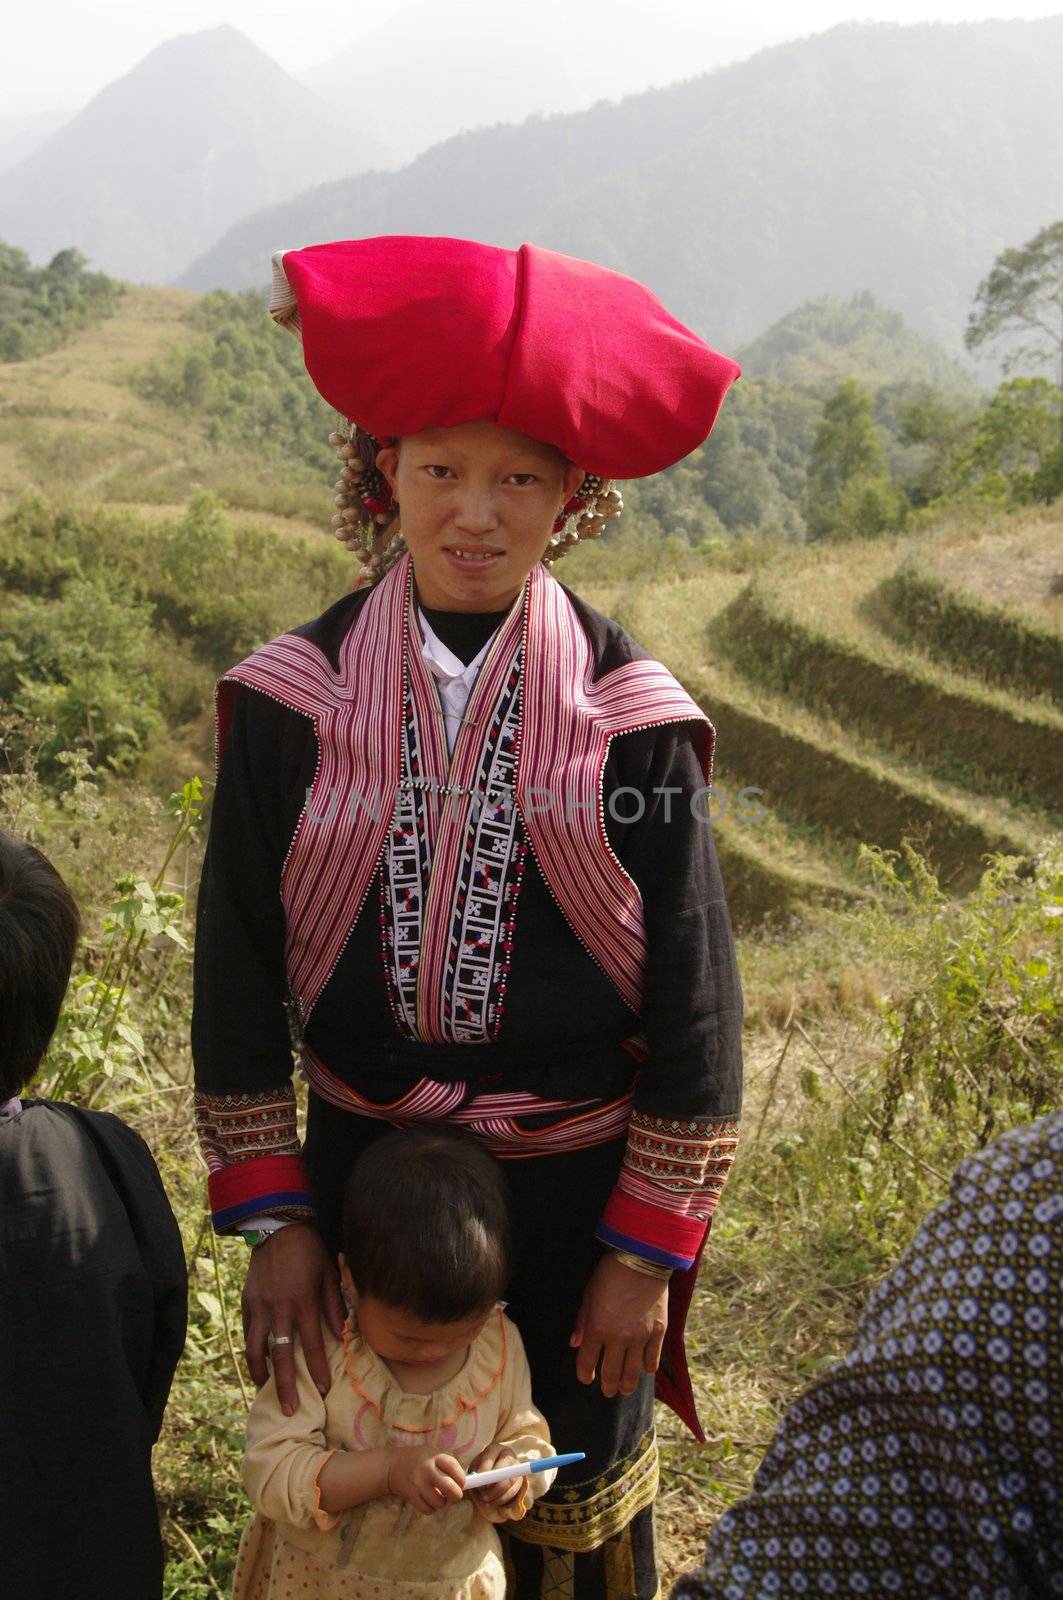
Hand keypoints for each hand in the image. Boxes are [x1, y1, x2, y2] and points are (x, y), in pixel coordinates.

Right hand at [242, 1223, 344, 1414]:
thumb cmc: (309, 1252)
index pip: (313, 1344)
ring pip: (256, 1349)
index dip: (319, 1369)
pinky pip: (247, 1333)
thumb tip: (343, 1334)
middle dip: (286, 1385)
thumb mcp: (329, 1274)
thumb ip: (335, 1305)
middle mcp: (280, 1309)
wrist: (278, 1228)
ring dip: (261, 1373)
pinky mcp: (247, 1302)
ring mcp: (260, 1307)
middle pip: (282, 1356)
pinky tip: (256, 1362)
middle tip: (289, 1409)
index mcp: (303, 1302)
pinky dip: (251, 1351)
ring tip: (265, 1389)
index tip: (322, 1389)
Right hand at [387, 1447, 464, 1514]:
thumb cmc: (418, 1459)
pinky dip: (431, 1508)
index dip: (461, 1478)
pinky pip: (427, 1509)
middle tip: (454, 1494)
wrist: (392, 1465)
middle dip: (456, 1495)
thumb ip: (447, 1464)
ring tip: (439, 1496)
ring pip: (439, 1502)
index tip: (462, 1483)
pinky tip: (429, 1501)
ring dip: (442, 1503)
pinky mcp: (411, 1496)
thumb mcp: (432, 1453)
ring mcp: (418, 1483)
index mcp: (435, 1456)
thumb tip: (466, 1481)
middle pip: (449, 1487)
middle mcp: (427, 1469)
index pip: (454, 1467)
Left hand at [467, 1446, 522, 1516]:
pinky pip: (513, 1492)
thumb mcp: (475, 1467)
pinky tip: (493, 1502)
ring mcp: (517, 1469)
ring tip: (486, 1499)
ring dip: (497, 1494)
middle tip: (484, 1494)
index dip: (485, 1467)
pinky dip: (502, 1500)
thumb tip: (474, 1480)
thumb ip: (475, 1472)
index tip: (479, 1478)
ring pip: (510, 1483)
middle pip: (505, 1470)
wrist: (492, 1474)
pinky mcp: (521, 1481)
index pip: (492, 1455)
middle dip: (494, 1485)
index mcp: (496, 1449)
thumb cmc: (481, 1469)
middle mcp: (509, 1456)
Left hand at [570, 1252, 668, 1397]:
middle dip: (607, 1386)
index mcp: (597, 1328)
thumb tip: (575, 1343)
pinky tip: (644, 1369)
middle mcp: (618, 1338)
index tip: (586, 1378)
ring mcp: (640, 1337)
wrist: (642, 1258)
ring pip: (633, 1374)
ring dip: (627, 1385)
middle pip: (611, 1374)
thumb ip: (582, 1321)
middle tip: (607, 1391)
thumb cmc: (610, 1273)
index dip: (584, 1374)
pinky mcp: (658, 1332)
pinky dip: (647, 1369)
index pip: (586, 1362)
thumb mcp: (589, 1294)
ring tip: (624, 1389)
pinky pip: (652, 1360)